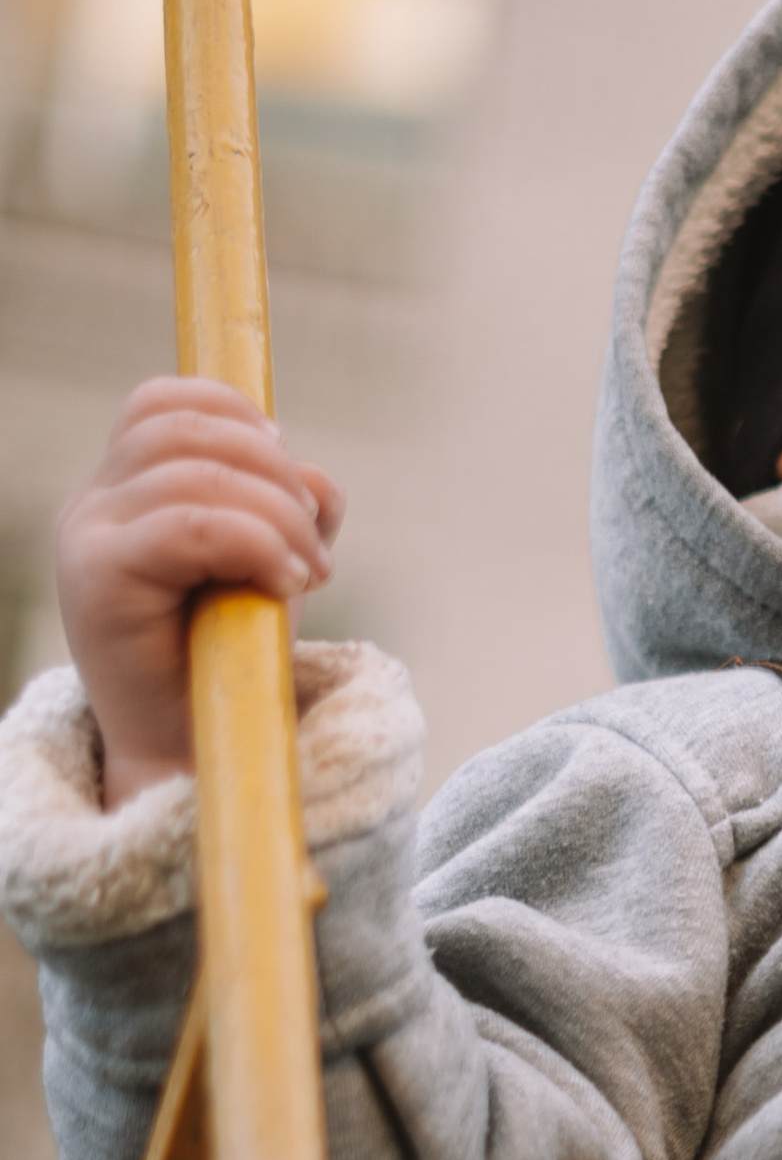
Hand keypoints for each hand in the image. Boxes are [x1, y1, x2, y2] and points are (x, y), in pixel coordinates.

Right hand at [56, 377, 342, 808]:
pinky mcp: (97, 578)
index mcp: (124, 491)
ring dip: (277, 514)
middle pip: (184, 427)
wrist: (190, 757)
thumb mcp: (268, 565)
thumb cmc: (229, 662)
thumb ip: (290, 508)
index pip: (165, 403)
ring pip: (193, 472)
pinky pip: (188, 525)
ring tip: (308, 573)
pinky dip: (256, 543)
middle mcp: (93, 505)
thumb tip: (315, 476)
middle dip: (273, 471)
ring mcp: (88, 537)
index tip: (294, 475)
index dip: (240, 417)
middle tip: (315, 540)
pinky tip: (289, 586)